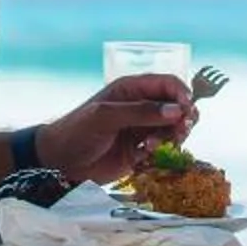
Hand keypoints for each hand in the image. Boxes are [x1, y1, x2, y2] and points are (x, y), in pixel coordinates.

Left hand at [37, 74, 197, 184]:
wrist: (60, 161)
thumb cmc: (77, 131)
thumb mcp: (106, 117)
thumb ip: (141, 112)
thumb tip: (175, 111)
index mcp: (132, 89)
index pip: (168, 84)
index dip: (182, 94)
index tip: (186, 110)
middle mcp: (141, 106)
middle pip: (178, 107)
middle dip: (183, 118)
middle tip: (179, 132)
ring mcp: (143, 128)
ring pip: (174, 129)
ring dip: (172, 137)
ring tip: (153, 145)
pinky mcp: (141, 150)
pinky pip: (164, 149)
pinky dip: (162, 152)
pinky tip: (145, 155)